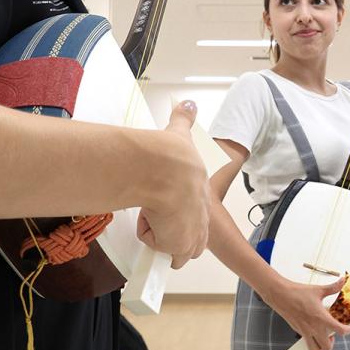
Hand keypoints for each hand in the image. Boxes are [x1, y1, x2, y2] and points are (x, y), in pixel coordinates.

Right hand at [136, 101, 209, 268]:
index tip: (165, 201)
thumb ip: (184, 119)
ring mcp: (192, 233)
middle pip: (188, 237)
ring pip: (173, 247)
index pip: (195, 213)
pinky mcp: (177, 244)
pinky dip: (149, 235)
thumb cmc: (172, 154)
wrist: (165, 168)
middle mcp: (201, 215)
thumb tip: (189, 103)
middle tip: (156, 208)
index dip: (178, 210)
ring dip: (160, 234)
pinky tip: (148, 214)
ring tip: (151, 210)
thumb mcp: (181, 133)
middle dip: (170, 229)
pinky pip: (157, 247)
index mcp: (201, 194)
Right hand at [265, 276, 349, 349]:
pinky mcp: (298, 331)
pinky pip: (307, 343)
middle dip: (332, 342)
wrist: (281, 295)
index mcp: (321, 317)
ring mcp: (305, 332)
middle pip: (327, 347)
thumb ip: (332, 287)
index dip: (347, 331)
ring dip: (321, 347)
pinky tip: (312, 332)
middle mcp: (314, 328)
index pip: (339, 330)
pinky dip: (311, 342)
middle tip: (331, 333)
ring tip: (322, 337)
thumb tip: (343, 280)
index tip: (347, 327)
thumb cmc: (298, 292)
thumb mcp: (318, 289)